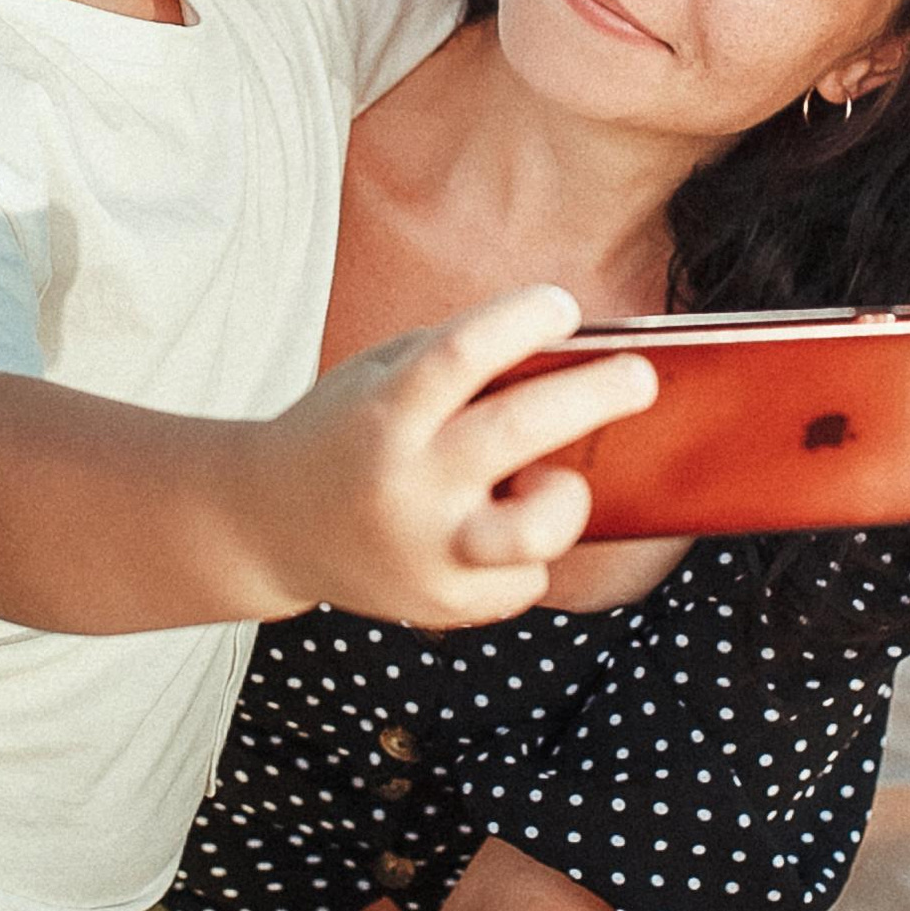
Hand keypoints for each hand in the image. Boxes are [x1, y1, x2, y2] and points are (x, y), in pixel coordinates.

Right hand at [244, 287, 656, 629]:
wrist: (269, 526)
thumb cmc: (348, 434)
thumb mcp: (380, 378)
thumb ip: (456, 364)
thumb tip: (575, 355)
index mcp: (385, 413)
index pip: (460, 355)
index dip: (520, 322)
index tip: (563, 306)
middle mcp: (406, 484)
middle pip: (517, 431)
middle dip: (595, 396)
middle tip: (640, 377)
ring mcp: (427, 551)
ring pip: (537, 531)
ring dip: (566, 497)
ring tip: (548, 483)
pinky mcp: (445, 604)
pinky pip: (526, 575)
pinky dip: (527, 547)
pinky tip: (491, 531)